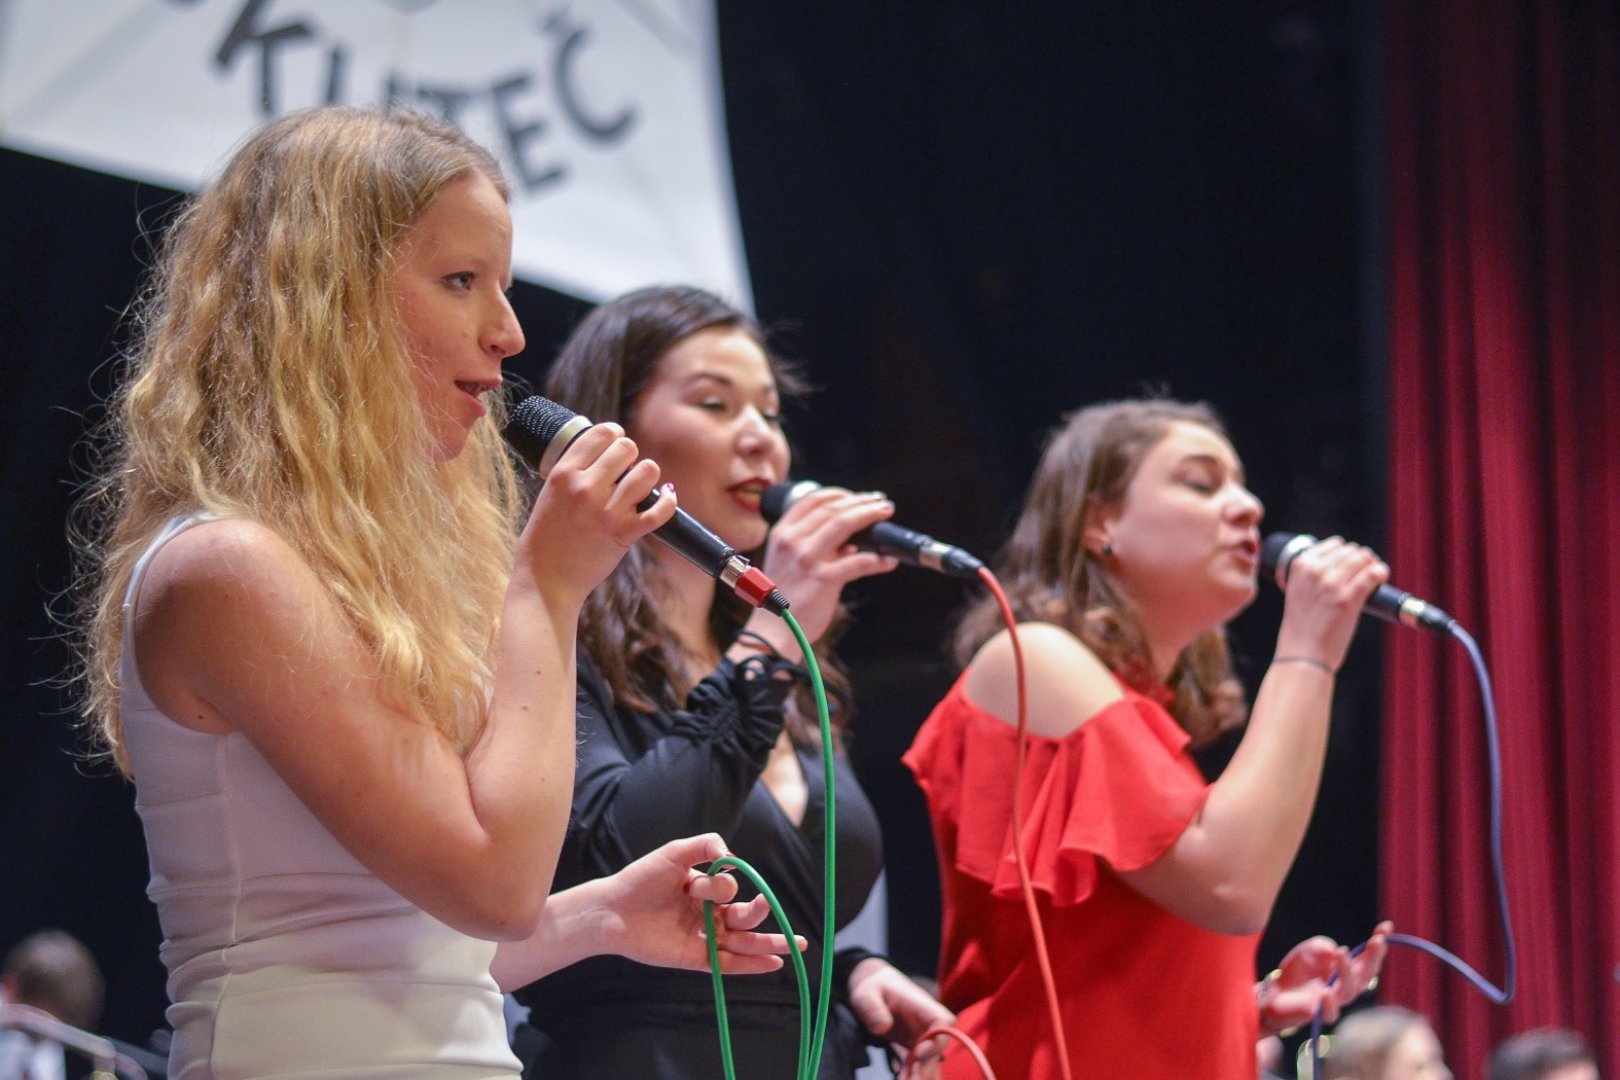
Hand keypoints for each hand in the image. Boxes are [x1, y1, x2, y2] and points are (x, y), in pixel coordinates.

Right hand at [519, 423, 675, 603]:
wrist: (545, 579)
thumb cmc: (545, 538)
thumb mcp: (549, 495)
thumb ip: (573, 474)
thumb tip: (604, 454)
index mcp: (563, 474)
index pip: (601, 433)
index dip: (615, 433)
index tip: (617, 442)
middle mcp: (585, 487)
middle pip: (627, 448)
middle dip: (632, 456)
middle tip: (626, 471)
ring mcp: (605, 511)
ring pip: (647, 471)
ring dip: (648, 477)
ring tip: (640, 487)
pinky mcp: (623, 534)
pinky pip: (659, 510)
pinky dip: (669, 502)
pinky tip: (668, 497)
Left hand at [596, 833, 804, 973]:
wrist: (611, 910)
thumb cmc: (640, 879)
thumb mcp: (673, 853)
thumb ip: (704, 845)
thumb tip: (733, 857)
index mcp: (705, 889)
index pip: (730, 888)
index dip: (720, 885)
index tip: (694, 883)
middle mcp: (708, 914)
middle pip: (745, 916)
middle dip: (759, 912)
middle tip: (765, 904)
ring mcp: (704, 937)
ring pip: (744, 942)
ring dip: (770, 943)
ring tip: (797, 944)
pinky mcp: (695, 958)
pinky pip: (728, 963)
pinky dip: (752, 965)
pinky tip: (775, 964)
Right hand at [740, 486, 897, 652]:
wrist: (774, 631)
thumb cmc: (785, 598)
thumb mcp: (789, 562)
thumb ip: (813, 546)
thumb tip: (849, 541)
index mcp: (782, 533)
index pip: (812, 499)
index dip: (839, 493)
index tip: (858, 496)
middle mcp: (792, 541)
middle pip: (832, 508)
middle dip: (861, 501)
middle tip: (881, 503)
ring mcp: (807, 558)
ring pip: (844, 524)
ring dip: (870, 515)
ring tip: (886, 515)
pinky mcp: (823, 579)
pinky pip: (858, 562)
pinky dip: (877, 559)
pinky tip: (888, 559)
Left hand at [846, 957, 956, 1078]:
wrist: (871, 989)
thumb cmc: (872, 988)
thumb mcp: (865, 994)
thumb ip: (873, 1008)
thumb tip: (883, 1027)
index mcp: (920, 1005)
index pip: (943, 1022)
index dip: (937, 1040)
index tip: (919, 1053)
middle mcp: (925, 1023)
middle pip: (937, 1049)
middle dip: (926, 1069)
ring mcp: (920, 1037)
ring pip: (929, 1061)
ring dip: (920, 1075)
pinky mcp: (911, 1047)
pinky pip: (916, 1065)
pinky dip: (911, 1075)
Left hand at [1258, 920, 1392, 1033]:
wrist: (1277, 992)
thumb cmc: (1299, 970)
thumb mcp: (1309, 950)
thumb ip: (1322, 947)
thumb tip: (1336, 951)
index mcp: (1348, 968)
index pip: (1368, 956)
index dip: (1378, 942)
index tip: (1386, 926)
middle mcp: (1347, 985)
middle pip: (1367, 974)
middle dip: (1374, 957)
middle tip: (1376, 941)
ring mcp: (1335, 1000)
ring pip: (1349, 990)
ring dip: (1346, 972)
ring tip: (1342, 954)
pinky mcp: (1320, 1014)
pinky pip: (1330, 1013)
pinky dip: (1329, 1004)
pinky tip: (1325, 992)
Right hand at [1272, 536, 1389, 672]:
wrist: (1303, 654)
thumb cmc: (1302, 627)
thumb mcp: (1298, 592)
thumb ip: (1313, 576)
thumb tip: (1344, 563)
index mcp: (1299, 566)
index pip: (1332, 545)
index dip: (1346, 552)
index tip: (1352, 562)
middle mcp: (1315, 571)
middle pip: (1349, 551)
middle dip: (1361, 558)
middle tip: (1366, 570)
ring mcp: (1332, 584)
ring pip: (1362, 558)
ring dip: (1372, 564)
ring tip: (1375, 574)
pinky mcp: (1348, 598)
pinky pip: (1373, 574)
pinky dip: (1381, 572)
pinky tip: (1382, 576)